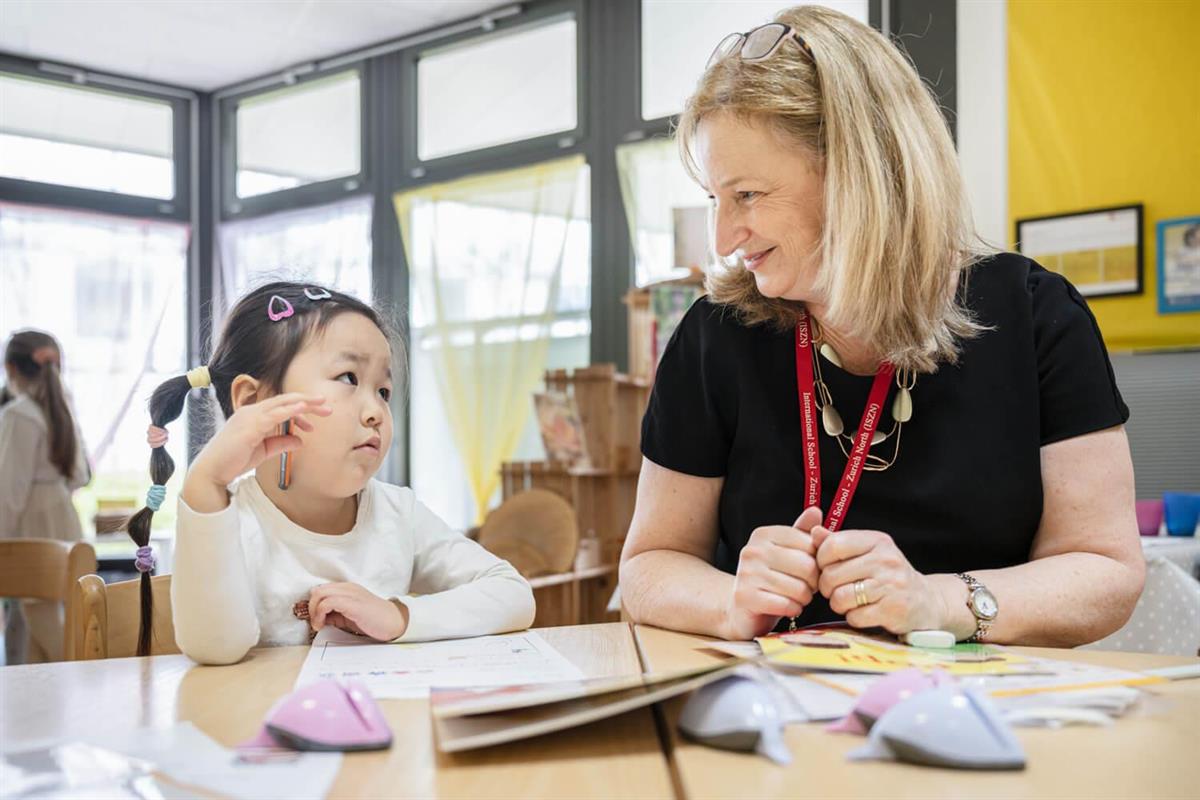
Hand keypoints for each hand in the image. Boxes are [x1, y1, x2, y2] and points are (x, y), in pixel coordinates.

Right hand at [188, 393, 330, 488]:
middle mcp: (251, 412)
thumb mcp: (264, 451)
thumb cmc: (234, 460)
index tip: (314, 425)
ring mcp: (249, 417)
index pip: (281, 406)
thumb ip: (281, 443)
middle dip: (308, 402)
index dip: (301, 412)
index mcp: (254, 415)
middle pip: (285, 400)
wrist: (212, 472)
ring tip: (322, 404)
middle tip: (328, 407)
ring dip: (303, 403)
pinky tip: (303, 409)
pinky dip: (289, 410)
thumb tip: (300, 440)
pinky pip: (273, 414)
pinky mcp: (249, 426)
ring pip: (281, 403)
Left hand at [308, 582, 408, 640]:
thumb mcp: (350, 616)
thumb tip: (319, 617)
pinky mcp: (353, 603)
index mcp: (347, 589)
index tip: (315, 619)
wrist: (394, 622)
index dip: (313, 604)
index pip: (321, 589)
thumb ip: (335, 614)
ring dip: (314, 612)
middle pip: (318, 590)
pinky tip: (323, 624)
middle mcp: (348, 588)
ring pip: (320, 594)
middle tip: (316, 623)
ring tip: (319, 625)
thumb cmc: (374, 620)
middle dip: (310, 608)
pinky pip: (328, 602)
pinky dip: (320, 614)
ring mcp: (351, 594)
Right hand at [722, 506, 822, 640]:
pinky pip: (786, 605)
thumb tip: (815, 511)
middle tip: (805, 587)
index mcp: (764, 534)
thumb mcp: (788, 553)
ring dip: (804, 599)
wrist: (741, 609)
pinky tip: (787, 608)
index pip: (810, 544)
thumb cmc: (771, 579)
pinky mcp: (745, 597)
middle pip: (807, 566)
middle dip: (813, 582)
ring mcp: (746, 573)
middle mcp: (753, 550)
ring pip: (799, 589)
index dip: (818, 561)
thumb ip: (802, 533)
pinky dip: (793, 610)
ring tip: (795, 598)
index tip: (809, 570)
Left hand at [812, 526, 945, 634]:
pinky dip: (854, 618)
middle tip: (836, 589)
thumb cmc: (888, 575)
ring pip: (840, 597)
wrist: (926, 601)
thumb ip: (839, 543)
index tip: (827, 568)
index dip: (821, 561)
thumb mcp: (867, 552)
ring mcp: (891, 586)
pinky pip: (854, 617)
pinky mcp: (893, 611)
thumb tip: (814, 531)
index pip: (832, 546)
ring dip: (838, 604)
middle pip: (831, 575)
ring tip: (849, 601)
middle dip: (827, 587)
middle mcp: (886, 560)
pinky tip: (865, 612)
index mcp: (877, 541)